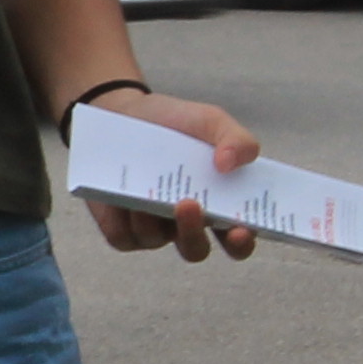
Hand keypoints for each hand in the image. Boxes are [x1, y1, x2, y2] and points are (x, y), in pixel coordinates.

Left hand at [78, 88, 260, 262]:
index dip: (242, 242)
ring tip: (144, 188)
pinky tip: (121, 196)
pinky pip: (122, 236)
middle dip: (192, 235)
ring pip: (155, 240)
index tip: (241, 230)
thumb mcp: (211, 122)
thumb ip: (236, 139)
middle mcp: (186, 223)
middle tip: (189, 204)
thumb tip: (229, 164)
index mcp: (219, 206)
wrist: (126, 113)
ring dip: (150, 219)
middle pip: (195, 250)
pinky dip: (122, 220)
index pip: (238, 239)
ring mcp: (153, 227)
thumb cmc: (177, 123)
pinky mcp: (120, 226)